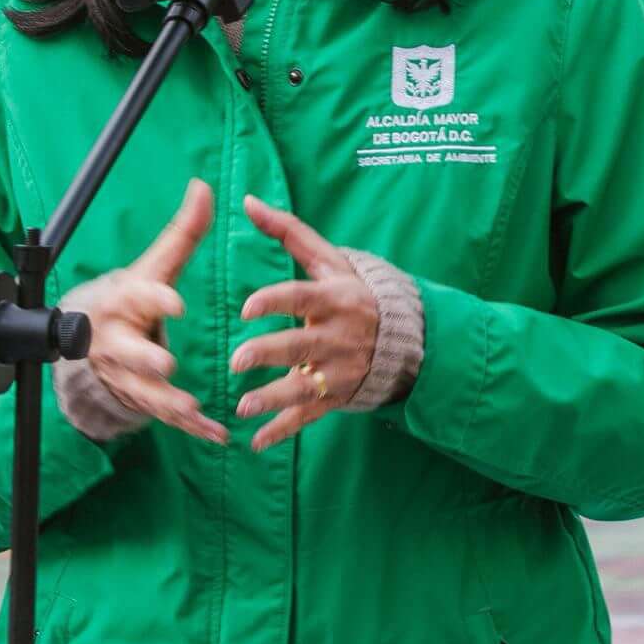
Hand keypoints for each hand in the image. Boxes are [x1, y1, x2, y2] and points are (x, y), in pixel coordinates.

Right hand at [66, 178, 223, 444]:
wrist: (87, 337)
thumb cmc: (132, 294)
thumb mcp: (155, 263)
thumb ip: (183, 230)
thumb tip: (204, 186)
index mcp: (122, 301)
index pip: (137, 297)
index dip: (155, 300)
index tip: (176, 303)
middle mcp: (117, 340)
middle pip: (127, 352)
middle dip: (144, 360)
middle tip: (167, 365)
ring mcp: (125, 374)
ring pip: (143, 391)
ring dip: (167, 403)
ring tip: (193, 409)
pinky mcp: (139, 398)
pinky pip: (164, 417)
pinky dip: (190, 429)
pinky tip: (217, 435)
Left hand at [231, 195, 378, 447]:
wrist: (406, 338)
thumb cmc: (354, 292)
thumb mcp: (329, 259)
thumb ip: (288, 232)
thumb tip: (247, 201)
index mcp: (334, 299)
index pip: (302, 298)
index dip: (275, 302)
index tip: (245, 308)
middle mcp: (337, 336)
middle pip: (300, 346)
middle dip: (269, 354)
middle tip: (236, 361)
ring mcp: (339, 370)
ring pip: (304, 387)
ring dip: (273, 399)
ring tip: (243, 407)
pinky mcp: (336, 397)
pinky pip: (309, 417)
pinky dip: (283, 431)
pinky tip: (257, 442)